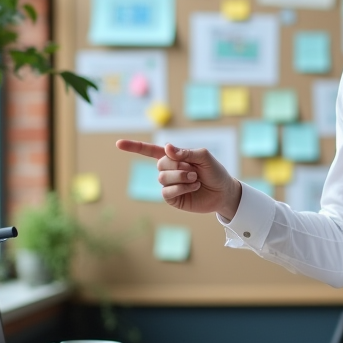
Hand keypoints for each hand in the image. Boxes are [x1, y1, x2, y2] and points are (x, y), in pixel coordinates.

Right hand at [115, 140, 241, 217]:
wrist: (224, 192)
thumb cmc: (215, 172)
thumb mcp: (204, 156)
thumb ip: (186, 152)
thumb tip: (166, 148)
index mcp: (173, 157)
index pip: (150, 151)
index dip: (134, 147)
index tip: (118, 144)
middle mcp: (169, 170)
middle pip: (160, 164)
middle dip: (178, 165)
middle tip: (194, 170)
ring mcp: (169, 185)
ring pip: (162, 178)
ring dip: (181, 177)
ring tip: (196, 179)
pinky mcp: (172, 199)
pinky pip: (166, 192)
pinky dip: (181, 188)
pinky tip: (193, 187)